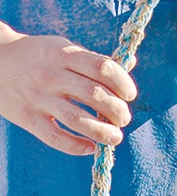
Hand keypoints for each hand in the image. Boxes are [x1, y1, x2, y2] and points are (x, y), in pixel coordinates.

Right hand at [0, 26, 136, 154]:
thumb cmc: (38, 55)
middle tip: (125, 118)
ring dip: (101, 131)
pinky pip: (53, 137)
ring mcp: (39, 98)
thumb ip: (94, 59)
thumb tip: (130, 62)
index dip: (122, 82)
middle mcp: (53, 76)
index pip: (102, 68)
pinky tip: (90, 148)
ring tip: (116, 137)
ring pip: (76, 118)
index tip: (130, 95)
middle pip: (93, 94)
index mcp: (66, 55)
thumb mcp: (64, 48)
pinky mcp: (26, 117)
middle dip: (116, 110)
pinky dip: (75, 146)